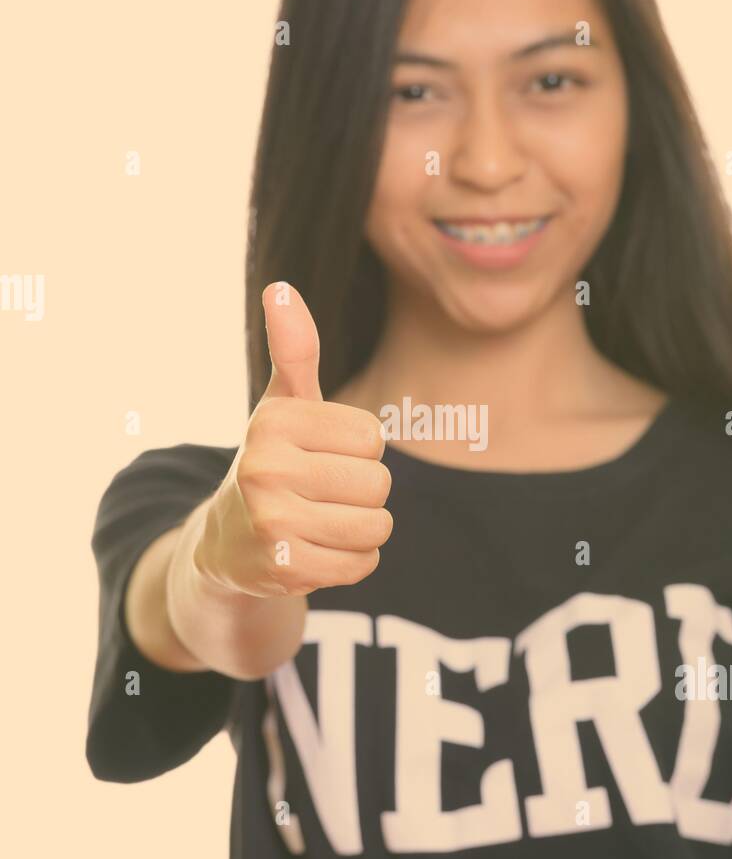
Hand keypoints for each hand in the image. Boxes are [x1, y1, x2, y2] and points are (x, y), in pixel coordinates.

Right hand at [194, 282, 391, 598]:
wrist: (225, 544)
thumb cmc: (273, 462)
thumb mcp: (281, 405)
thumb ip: (293, 351)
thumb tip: (280, 288)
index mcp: (273, 423)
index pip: (372, 437)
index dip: (358, 450)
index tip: (321, 456)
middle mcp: (265, 469)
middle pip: (378, 483)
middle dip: (362, 492)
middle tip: (321, 495)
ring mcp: (272, 524)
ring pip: (376, 526)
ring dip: (361, 529)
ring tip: (322, 523)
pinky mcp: (284, 570)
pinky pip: (363, 564)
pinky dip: (352, 561)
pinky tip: (318, 551)